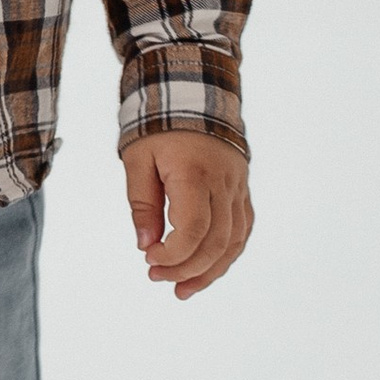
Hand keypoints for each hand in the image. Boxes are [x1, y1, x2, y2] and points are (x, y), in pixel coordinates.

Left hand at [123, 135, 251, 297]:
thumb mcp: (137, 158)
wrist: (193, 89)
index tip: (149, 258)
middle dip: (188, 269)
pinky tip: (207, 267)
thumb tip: (145, 245)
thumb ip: (142, 203)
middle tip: (157, 277)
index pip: (194, 229)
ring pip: (235, 241)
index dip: (174, 254)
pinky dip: (226, 253)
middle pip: (217, 242)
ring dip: (210, 270)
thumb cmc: (159, 122)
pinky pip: (242, 228)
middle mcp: (224, 182)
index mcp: (195, 173)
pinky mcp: (242, 188)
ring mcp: (238, 186)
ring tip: (183, 289)